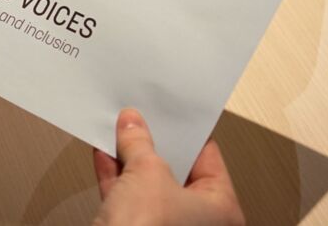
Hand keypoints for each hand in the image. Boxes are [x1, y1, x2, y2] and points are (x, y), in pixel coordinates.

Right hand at [92, 109, 243, 225]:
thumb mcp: (148, 172)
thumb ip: (140, 143)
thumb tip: (134, 126)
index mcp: (223, 212)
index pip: (209, 160)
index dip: (187, 132)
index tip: (171, 113)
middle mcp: (199, 225)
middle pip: (177, 172)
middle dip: (155, 145)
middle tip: (143, 119)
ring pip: (149, 187)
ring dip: (131, 160)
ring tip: (118, 131)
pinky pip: (129, 200)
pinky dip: (117, 178)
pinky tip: (104, 155)